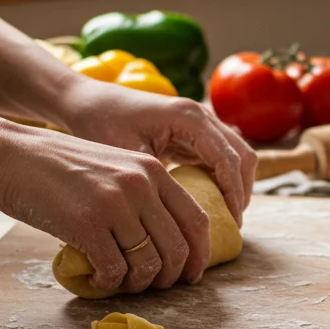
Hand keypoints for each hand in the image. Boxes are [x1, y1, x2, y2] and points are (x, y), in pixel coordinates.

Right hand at [0, 126, 212, 293]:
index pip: (197, 220)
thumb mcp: (115, 167)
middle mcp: (141, 185)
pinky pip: (114, 270)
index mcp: (154, 171)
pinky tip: (97, 279)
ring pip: (148, 265)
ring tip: (122, 282)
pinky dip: (109, 284)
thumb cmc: (60, 167)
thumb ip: (144, 195)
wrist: (10, 156)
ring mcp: (115, 205)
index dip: (200, 255)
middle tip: (152, 286)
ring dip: (138, 284)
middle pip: (177, 249)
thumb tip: (168, 242)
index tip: (192, 274)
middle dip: (169, 278)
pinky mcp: (87, 225)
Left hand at [60, 77, 256, 225]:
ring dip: (236, 185)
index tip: (231, 224)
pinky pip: (221, 157)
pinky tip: (213, 202)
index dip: (234, 194)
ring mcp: (201, 122)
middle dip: (241, 191)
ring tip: (225, 218)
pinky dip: (224, 179)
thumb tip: (182, 217)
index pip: (229, 160)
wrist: (87, 102)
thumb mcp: (129, 156)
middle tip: (232, 225)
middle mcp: (201, 116)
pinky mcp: (194, 132)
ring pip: (237, 156)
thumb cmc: (102, 125)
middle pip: (243, 156)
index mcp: (190, 118)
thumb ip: (159, 181)